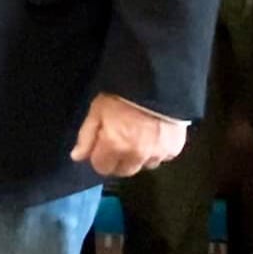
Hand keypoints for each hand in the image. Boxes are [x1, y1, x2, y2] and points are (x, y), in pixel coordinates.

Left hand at [70, 92, 186, 177]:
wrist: (159, 82)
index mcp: (115, 145)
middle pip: (124, 171)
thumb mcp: (97, 109)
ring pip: (144, 166)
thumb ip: (86, 136)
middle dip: (119, 160)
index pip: (102, 168)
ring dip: (140, 156)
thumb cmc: (123, 93)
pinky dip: (158, 150)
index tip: (102, 145)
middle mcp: (136, 155)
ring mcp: (157, 153)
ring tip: (139, 135)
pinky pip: (163, 157)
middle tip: (120, 141)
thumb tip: (78, 157)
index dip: (100, 157)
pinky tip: (155, 134)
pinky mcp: (174, 149)